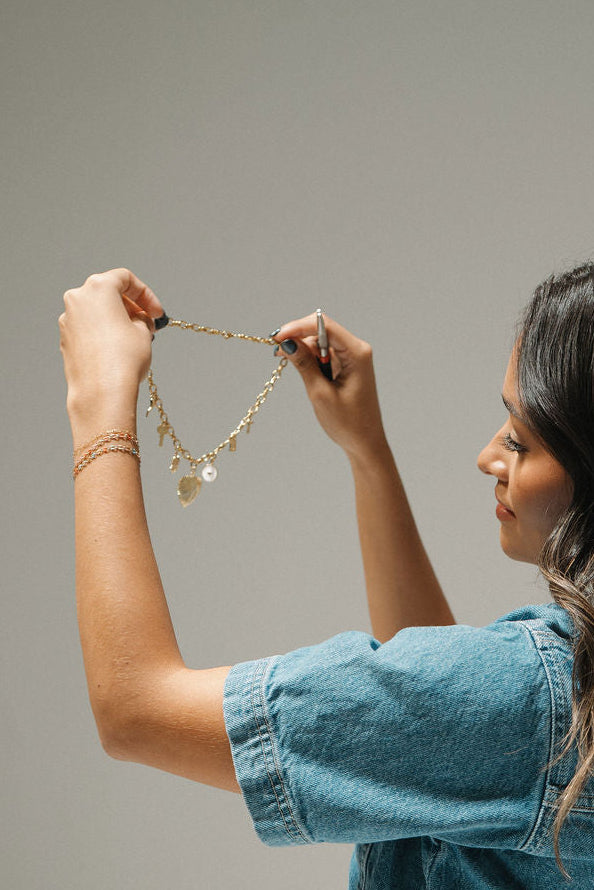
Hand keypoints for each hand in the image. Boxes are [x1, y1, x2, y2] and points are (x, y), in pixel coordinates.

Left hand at [59, 269, 163, 417]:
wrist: (102, 392)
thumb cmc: (123, 359)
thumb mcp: (144, 331)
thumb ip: (141, 318)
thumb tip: (138, 320)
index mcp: (98, 288)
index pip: (125, 279)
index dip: (146, 295)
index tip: (156, 312)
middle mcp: (78, 299)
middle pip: (108, 293)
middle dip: (131, 307)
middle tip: (148, 323)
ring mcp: (68, 320)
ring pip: (97, 311)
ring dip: (117, 320)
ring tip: (136, 338)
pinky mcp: (66, 340)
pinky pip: (88, 328)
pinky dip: (103, 332)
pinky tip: (119, 349)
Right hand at [273, 313, 387, 460]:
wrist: (365, 443)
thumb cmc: (348, 423)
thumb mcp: (320, 393)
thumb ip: (304, 365)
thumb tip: (288, 343)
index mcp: (357, 353)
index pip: (324, 326)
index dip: (298, 327)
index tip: (277, 337)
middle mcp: (357, 350)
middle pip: (322, 330)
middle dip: (298, 336)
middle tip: (276, 349)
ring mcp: (352, 358)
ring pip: (320, 341)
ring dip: (302, 347)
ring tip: (284, 358)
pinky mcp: (346, 366)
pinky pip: (324, 353)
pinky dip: (309, 356)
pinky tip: (296, 363)